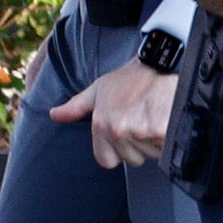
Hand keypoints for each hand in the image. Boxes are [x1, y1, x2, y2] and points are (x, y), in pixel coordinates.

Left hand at [48, 60, 178, 169]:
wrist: (161, 62)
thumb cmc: (132, 76)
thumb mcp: (99, 88)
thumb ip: (76, 106)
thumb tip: (54, 114)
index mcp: (101, 124)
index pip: (107, 160)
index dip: (118, 150)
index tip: (128, 132)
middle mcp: (118, 130)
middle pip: (132, 159)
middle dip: (140, 145)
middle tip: (145, 119)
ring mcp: (139, 131)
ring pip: (150, 155)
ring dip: (155, 142)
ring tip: (156, 116)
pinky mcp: (160, 131)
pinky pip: (165, 149)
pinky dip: (168, 138)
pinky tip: (167, 119)